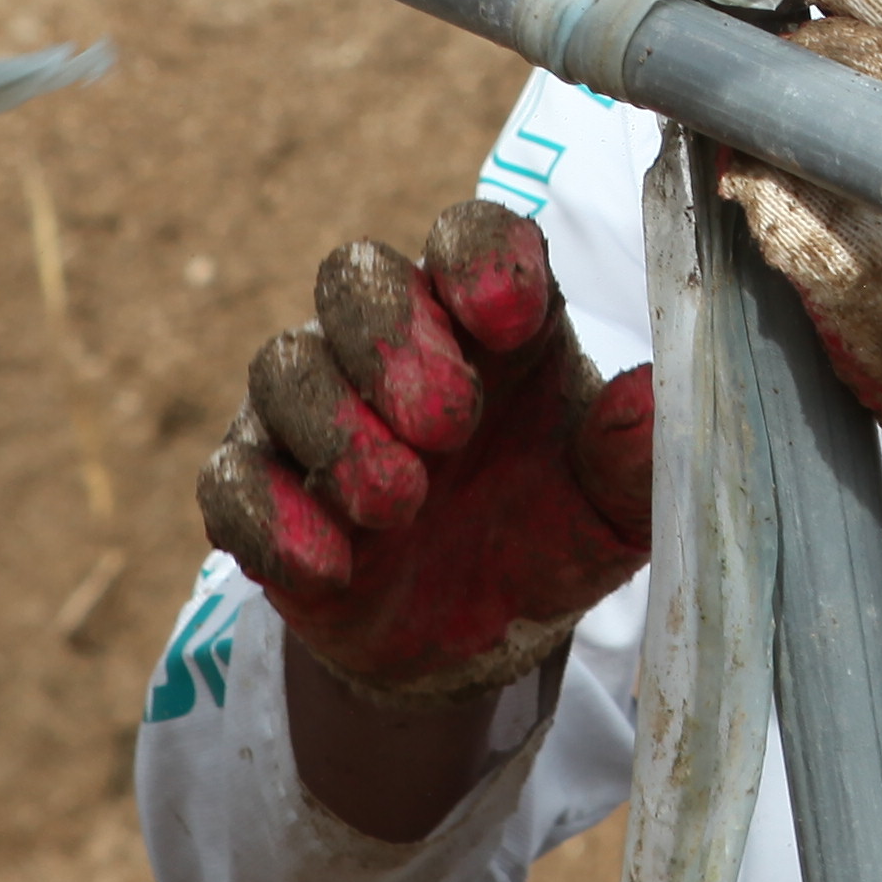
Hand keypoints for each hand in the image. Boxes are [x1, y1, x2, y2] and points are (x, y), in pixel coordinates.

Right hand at [200, 201, 653, 701]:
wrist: (475, 643)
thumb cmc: (553, 534)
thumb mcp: (619, 513)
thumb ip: (637, 456)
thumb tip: (649, 400)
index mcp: (496, 319)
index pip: (470, 237)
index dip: (481, 259)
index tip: (512, 319)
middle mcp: (396, 341)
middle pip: (354, 276)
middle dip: (392, 341)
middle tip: (450, 427)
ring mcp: (317, 410)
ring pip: (284, 365)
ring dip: (336, 430)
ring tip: (400, 505)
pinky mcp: (261, 490)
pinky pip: (232, 477)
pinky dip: (272, 516)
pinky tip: (333, 566)